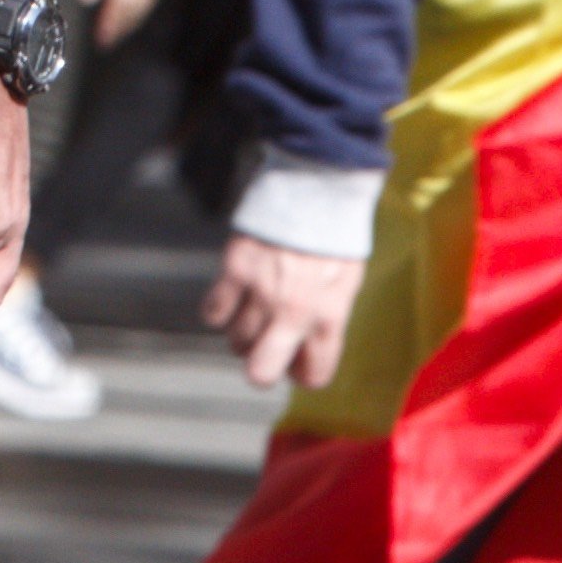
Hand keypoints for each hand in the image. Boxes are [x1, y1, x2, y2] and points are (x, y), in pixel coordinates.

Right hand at [207, 237, 362, 392]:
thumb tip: (308, 346)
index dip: (303, 373)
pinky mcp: (236, 269)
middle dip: (260, 371)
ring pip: (237, 341)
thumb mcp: (348, 283)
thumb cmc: (335, 235)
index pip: (314, 375)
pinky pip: (214, 312)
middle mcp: (294, 313)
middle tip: (264, 353)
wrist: (317, 187)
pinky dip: (218, 312)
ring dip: (243, 335)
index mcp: (329, 318)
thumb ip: (330, 319)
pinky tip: (231, 299)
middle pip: (260, 372)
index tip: (297, 363)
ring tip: (253, 315)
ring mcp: (261, 292)